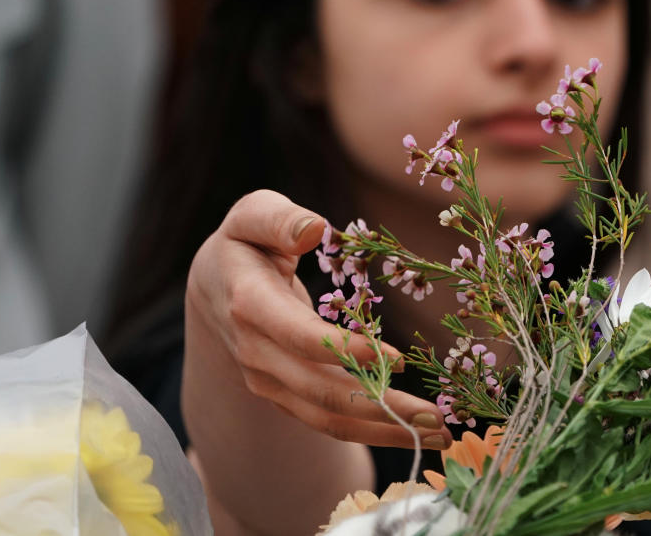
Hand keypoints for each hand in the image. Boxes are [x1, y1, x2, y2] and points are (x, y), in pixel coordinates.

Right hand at [185, 189, 451, 448]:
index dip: (348, 351)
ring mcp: (267, 380)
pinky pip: (328, 421)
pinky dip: (371, 430)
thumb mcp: (252, 214)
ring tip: (438, 436)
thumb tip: (313, 227)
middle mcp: (256, 352)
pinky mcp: (282, 395)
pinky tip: (412, 431)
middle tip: (438, 417)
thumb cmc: (246, 242)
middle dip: (382, 406)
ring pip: (328, 417)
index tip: (399, 360)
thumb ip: (277, 218)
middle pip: (321, 391)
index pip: (301, 337)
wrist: (212, 289)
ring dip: (385, 429)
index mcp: (250, 304)